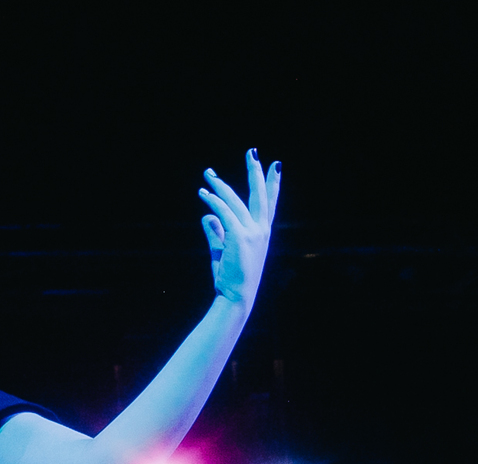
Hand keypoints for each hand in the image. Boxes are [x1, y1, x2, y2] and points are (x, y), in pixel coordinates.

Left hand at [199, 149, 280, 305]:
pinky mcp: (239, 237)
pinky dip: (212, 202)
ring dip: (220, 186)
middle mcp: (261, 231)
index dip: (272, 184)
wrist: (235, 298)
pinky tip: (203, 194)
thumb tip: (207, 216)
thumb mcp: (222, 252)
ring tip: (208, 174)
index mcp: (262, 234)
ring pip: (234, 201)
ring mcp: (252, 233)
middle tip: (252, 152)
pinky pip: (224, 213)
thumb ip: (215, 232)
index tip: (275, 165)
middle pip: (259, 195)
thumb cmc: (230, 279)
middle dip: (255, 171)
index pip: (269, 204)